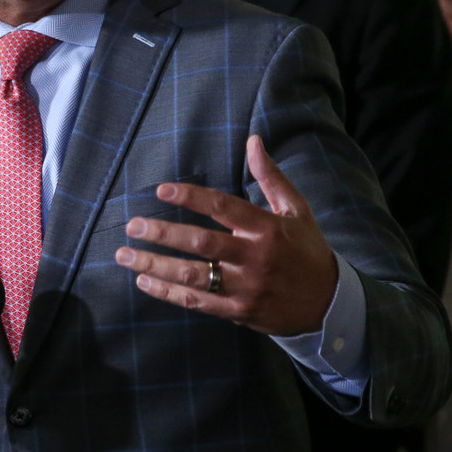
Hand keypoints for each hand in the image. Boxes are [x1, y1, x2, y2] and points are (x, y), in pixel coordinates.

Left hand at [115, 135, 338, 335]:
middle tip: (132, 226)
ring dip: (155, 266)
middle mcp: (254, 258)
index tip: (160, 190)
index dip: (190, 198)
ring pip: (193, 276)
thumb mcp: (296, 210)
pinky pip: (197, 302)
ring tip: (124, 255)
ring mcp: (245, 288)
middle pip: (202, 244)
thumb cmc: (306, 250)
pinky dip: (167, 293)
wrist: (327, 304)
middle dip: (163, 234)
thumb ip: (271, 176)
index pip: (223, 207)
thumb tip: (253, 140)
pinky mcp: (238, 312)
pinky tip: (143, 281)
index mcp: (267, 228)